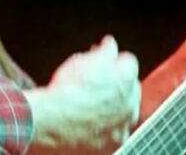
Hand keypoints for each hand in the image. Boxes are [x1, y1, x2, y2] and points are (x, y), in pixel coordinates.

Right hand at [25, 35, 139, 153]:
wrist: (54, 121)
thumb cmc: (68, 89)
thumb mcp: (83, 59)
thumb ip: (104, 50)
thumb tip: (110, 43)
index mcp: (127, 77)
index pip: (127, 60)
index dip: (110, 57)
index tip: (99, 57)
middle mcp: (131, 102)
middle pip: (130, 86)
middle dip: (116, 82)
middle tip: (95, 80)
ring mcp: (124, 125)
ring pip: (125, 111)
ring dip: (116, 106)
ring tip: (93, 103)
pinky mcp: (114, 143)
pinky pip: (116, 133)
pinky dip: (109, 128)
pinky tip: (94, 123)